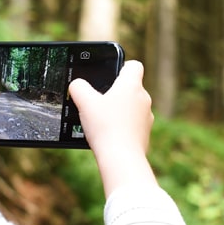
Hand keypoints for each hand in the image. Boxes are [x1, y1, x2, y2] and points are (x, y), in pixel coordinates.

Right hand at [68, 60, 156, 196]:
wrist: (121, 159)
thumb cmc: (105, 127)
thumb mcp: (84, 102)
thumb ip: (78, 87)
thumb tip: (77, 84)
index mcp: (131, 86)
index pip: (133, 65)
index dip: (122, 66)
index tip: (111, 75)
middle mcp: (143, 99)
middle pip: (131, 88)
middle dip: (116, 93)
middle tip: (99, 101)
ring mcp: (147, 118)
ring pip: (132, 107)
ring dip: (120, 111)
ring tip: (102, 120)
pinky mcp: (145, 134)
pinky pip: (133, 125)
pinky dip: (123, 127)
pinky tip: (109, 135)